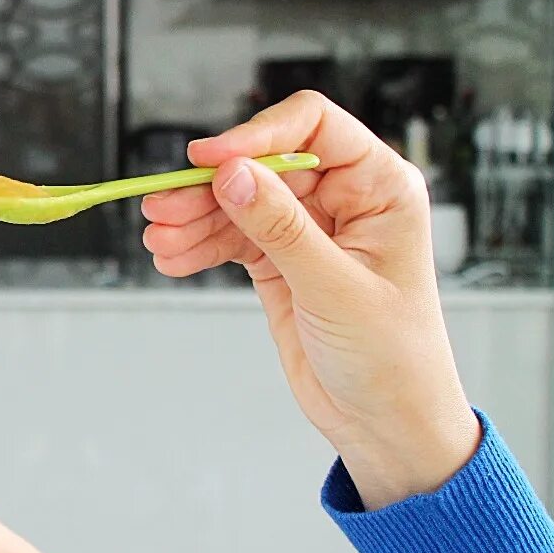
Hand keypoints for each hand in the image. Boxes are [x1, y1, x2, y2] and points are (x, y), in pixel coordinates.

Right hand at [140, 91, 480, 508]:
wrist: (387, 425)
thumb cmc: (393, 360)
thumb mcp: (335, 289)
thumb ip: (281, 227)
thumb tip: (235, 174)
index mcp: (380, 188)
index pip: (314, 127)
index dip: (257, 133)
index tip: (208, 159)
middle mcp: (343, 200)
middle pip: (262, 164)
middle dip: (210, 186)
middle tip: (163, 206)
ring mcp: (308, 230)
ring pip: (238, 201)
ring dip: (194, 217)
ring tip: (160, 239)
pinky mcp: (279, 261)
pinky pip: (230, 237)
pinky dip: (199, 246)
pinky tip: (174, 258)